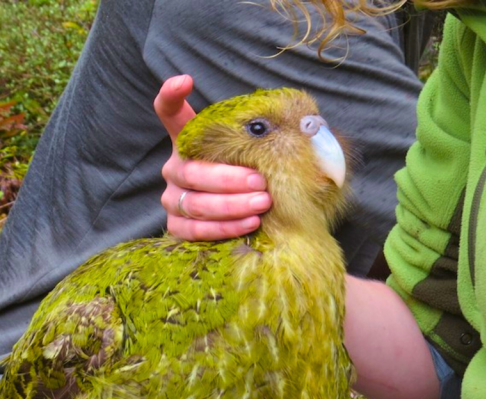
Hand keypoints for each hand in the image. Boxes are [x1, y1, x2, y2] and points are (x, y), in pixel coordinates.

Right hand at [155, 75, 270, 240]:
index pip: (169, 112)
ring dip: (230, 205)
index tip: (186, 82)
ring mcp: (173, 198)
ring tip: (262, 204)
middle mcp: (175, 167)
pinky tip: (249, 223)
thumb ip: (274, 137)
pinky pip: (193, 230)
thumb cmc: (254, 177)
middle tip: (260, 181)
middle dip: (227, 178)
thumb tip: (317, 126)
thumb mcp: (258, 153)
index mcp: (188, 141)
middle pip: (190, 171)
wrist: (247, 216)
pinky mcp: (176, 227)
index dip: (171, 96)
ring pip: (194, 203)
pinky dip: (222, 228)